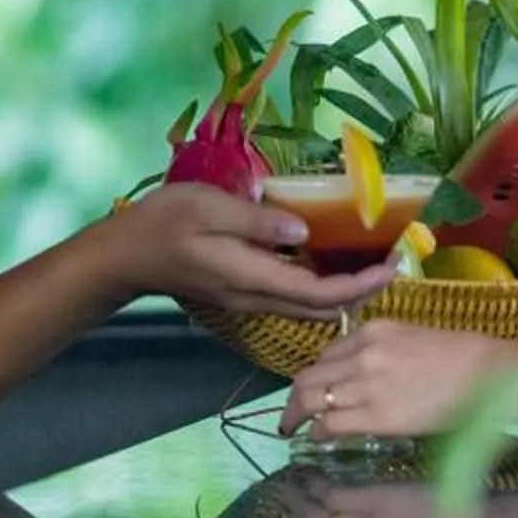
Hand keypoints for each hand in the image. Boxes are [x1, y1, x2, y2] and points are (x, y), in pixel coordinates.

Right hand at [97, 183, 394, 319]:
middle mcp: (255, 297)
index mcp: (251, 277)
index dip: (359, 286)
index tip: (391, 269)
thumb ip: (255, 222)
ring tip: (371, 263)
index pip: (317, 294)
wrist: (124, 256)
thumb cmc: (162, 223)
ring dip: (342, 291)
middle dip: (361, 292)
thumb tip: (303, 232)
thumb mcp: (206, 208)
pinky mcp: (241, 293)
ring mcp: (247, 299)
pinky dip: (319, 286)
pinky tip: (330, 263)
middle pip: (320, 308)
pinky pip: (291, 298)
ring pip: (307, 307)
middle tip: (393, 265)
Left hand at [276, 320, 517, 440]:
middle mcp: (362, 354)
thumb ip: (383, 351)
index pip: (327, 355)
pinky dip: (318, 432)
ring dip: (298, 418)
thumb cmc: (463, 357)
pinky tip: (319, 439)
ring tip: (296, 431)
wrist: (489, 374)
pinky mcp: (376, 415)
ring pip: (311, 400)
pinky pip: (330, 424)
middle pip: (309, 377)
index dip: (316, 377)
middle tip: (289, 417)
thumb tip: (366, 375)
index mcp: (372, 331)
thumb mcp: (414, 338)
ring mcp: (366, 384)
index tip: (314, 391)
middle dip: (294, 399)